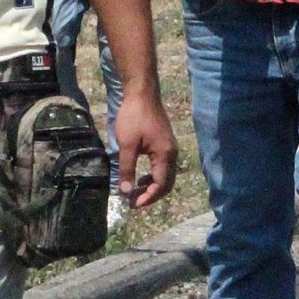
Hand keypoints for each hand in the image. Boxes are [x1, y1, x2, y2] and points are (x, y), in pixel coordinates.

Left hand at [111, 89, 177, 208]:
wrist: (142, 94)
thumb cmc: (134, 117)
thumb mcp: (127, 145)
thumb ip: (127, 169)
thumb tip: (126, 191)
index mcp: (164, 155)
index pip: (161, 184)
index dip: (148, 197)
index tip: (132, 204)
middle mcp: (171, 153)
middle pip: (167, 183)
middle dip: (151, 195)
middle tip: (133, 201)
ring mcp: (170, 148)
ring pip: (166, 175)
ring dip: (152, 186)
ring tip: (134, 190)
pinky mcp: (165, 143)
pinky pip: (163, 167)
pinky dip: (153, 176)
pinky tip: (140, 176)